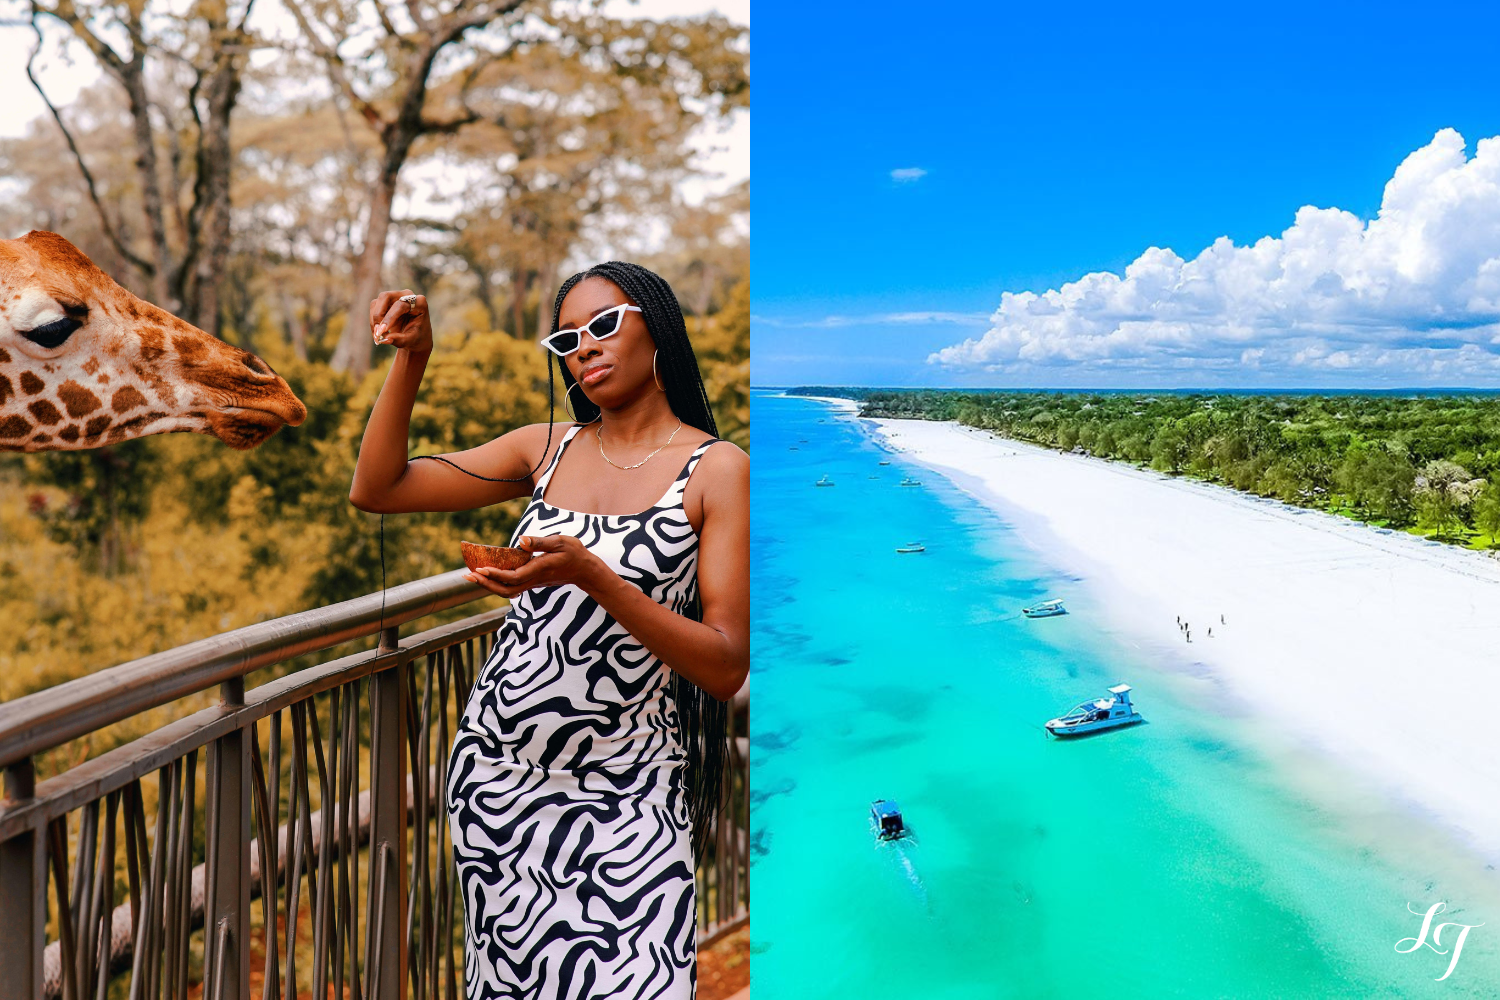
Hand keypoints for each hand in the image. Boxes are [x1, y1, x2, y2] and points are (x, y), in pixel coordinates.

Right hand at [370, 289, 432, 352]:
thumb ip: (400, 340)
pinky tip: (377, 333)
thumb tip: (385, 340)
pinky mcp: (385, 302)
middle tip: (378, 332)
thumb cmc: (417, 337)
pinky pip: (374, 308)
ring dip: (374, 320)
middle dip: (379, 315)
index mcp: (419, 302)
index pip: (400, 305)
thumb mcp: (411, 340)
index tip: (383, 330)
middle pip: (385, 297)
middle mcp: (407, 295)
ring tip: (377, 336)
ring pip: (377, 302)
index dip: (390, 317)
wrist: (417, 337)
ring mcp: (395, 296)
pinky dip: (373, 321)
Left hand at [463, 534, 602, 597]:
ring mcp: (533, 583)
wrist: (585, 570)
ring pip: (507, 591)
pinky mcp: (532, 582)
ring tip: (473, 576)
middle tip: (468, 575)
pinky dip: (497, 582)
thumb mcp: (561, 541)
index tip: (481, 568)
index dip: (496, 574)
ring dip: (489, 585)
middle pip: (506, 589)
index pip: (514, 576)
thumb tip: (521, 540)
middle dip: (486, 583)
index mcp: (540, 569)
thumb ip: (540, 541)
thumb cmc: (574, 553)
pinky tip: (488, 575)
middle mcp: (534, 579)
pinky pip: (511, 586)